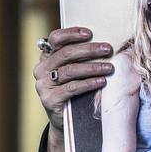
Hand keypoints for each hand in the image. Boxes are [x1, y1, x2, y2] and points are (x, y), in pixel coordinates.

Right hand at [33, 27, 113, 151]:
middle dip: (89, 50)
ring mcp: (43, 85)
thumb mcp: (75, 69)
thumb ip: (81, 56)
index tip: (90, 33)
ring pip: (70, 71)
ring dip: (92, 67)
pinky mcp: (49, 99)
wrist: (66, 118)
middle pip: (65, 54)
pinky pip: (71, 88)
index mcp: (47, 56)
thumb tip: (104, 44)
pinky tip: (102, 81)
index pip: (55, 38)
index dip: (72, 33)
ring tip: (109, 68)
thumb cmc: (74, 87)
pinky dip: (89, 83)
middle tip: (107, 49)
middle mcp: (41, 69)